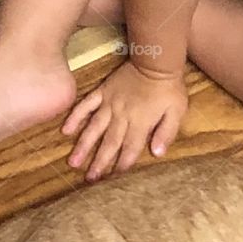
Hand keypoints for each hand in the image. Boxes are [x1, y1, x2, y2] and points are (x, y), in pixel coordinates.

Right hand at [61, 60, 187, 180]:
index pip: (130, 149)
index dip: (121, 166)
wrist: (156, 60)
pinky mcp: (102, 92)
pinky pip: (86, 106)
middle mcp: (122, 116)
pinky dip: (75, 117)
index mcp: (140, 123)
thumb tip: (157, 154)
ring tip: (73, 162)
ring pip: (93, 128)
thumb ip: (166, 132)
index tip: (113, 181)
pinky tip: (66, 130)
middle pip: (109, 143)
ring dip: (83, 146)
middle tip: (89, 179)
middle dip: (99, 163)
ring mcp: (109, 104)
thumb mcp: (176, 111)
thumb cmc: (169, 88)